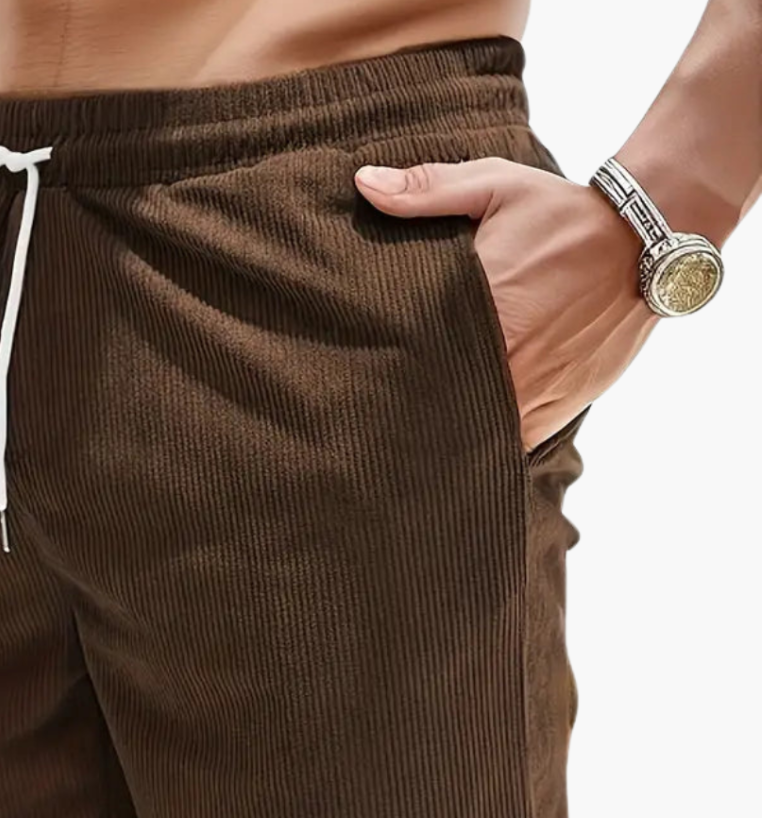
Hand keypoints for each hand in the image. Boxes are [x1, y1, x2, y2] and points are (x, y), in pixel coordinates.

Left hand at [354, 157, 661, 453]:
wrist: (645, 241)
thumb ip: (426, 190)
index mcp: (482, 310)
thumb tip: (363, 184)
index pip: (415, 359)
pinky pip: (514, 442)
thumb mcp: (495, 187)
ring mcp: (535, 390)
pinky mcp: (559, 407)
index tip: (364, 377)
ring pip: (477, 431)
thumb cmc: (563, 214)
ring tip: (419, 431)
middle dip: (414, 407)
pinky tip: (468, 437)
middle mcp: (508, 359)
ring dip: (452, 430)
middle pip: (442, 403)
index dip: (388, 372)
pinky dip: (491, 442)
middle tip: (381, 410)